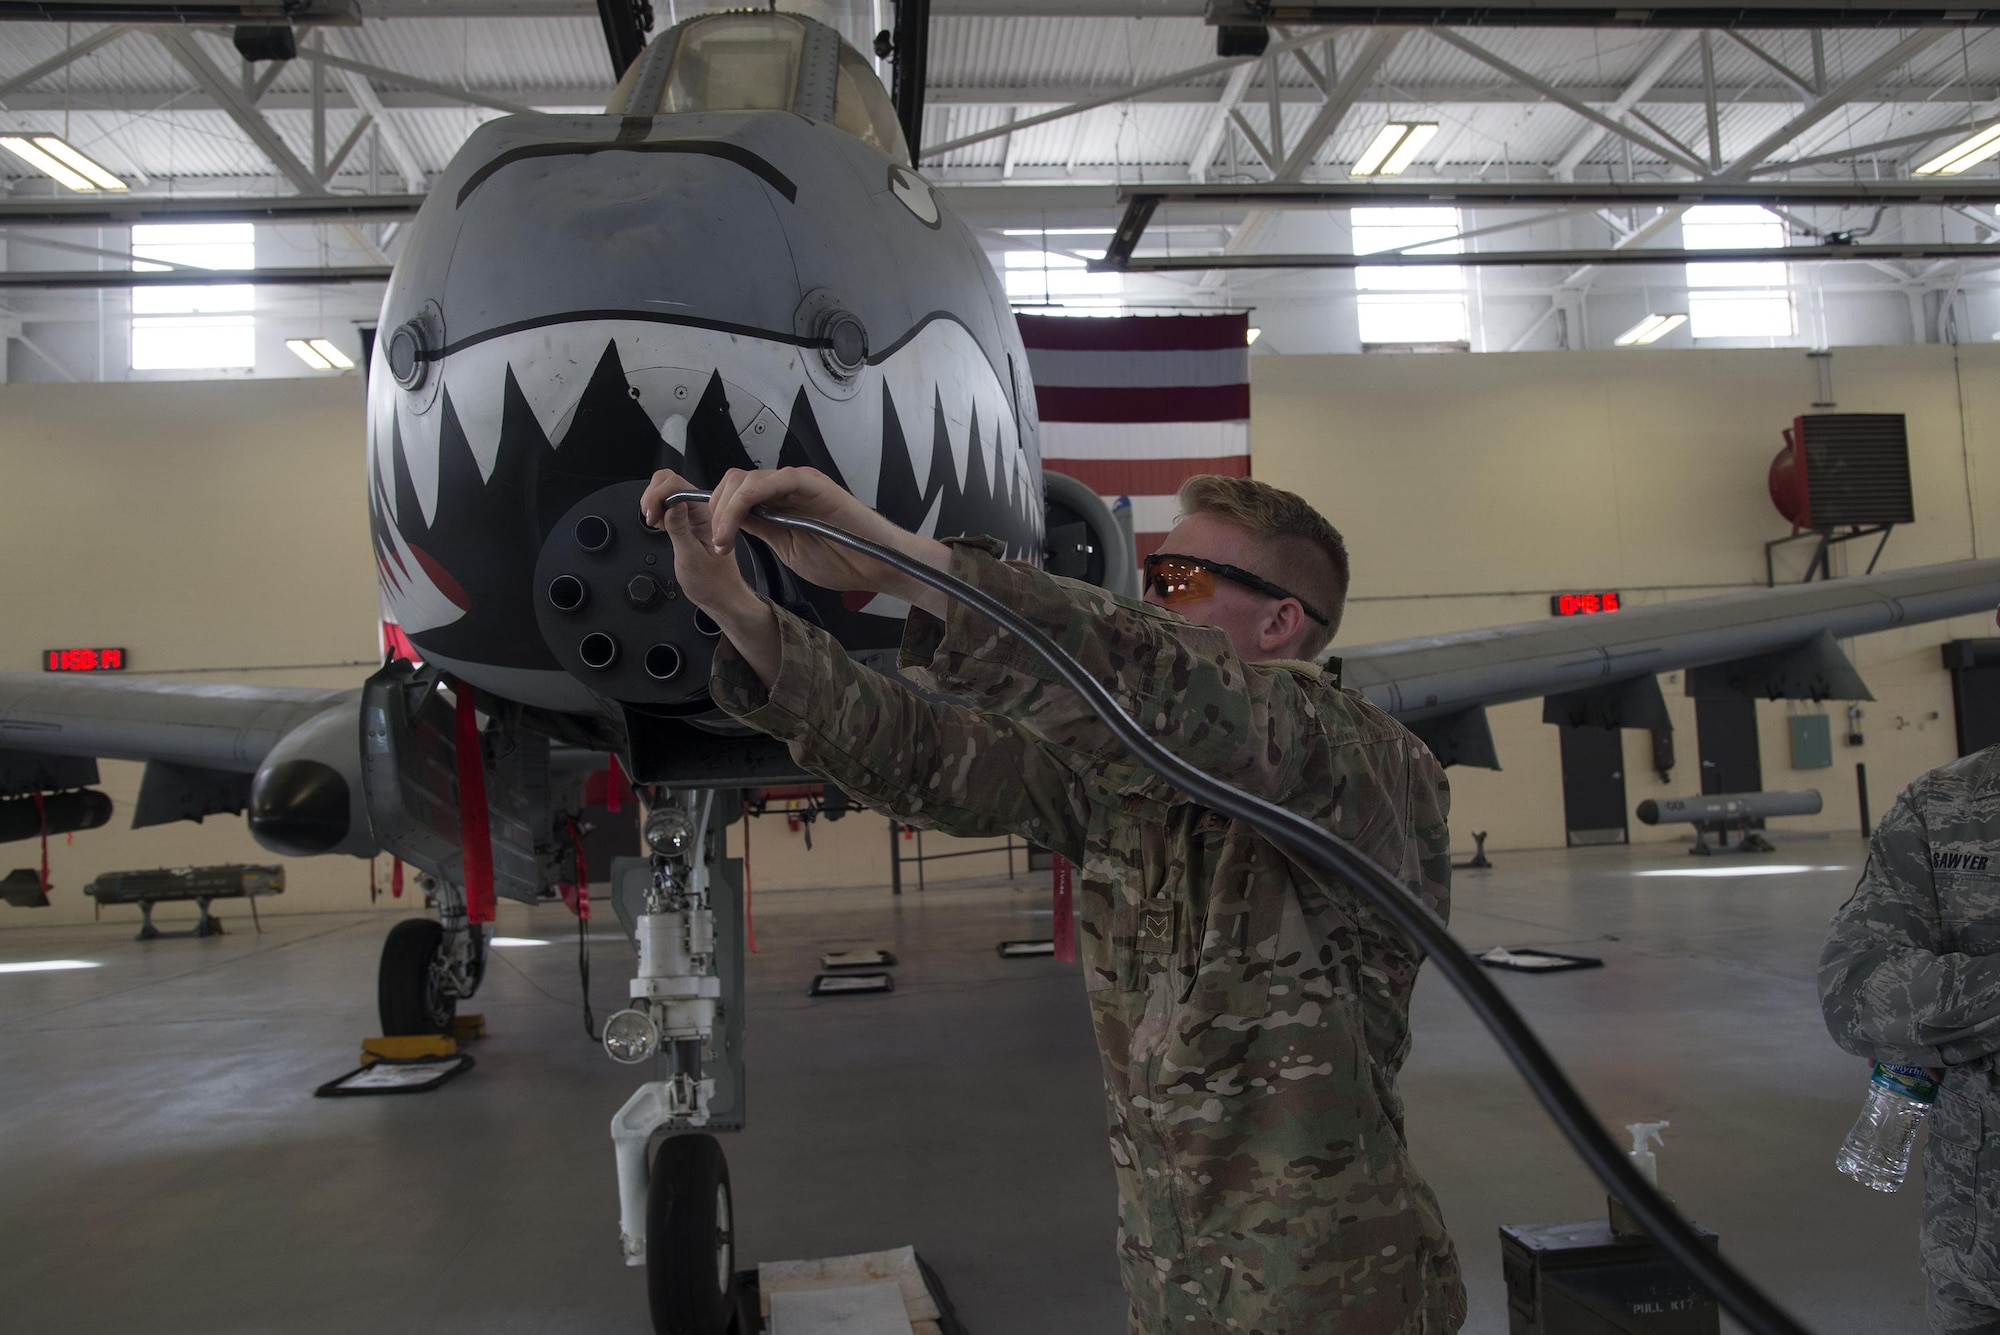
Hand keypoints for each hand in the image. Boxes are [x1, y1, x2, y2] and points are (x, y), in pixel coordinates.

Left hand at [640, 466, 950, 615]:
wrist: (880, 565)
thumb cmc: (843, 558)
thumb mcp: (786, 546)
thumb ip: (759, 528)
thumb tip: (724, 524)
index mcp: (774, 500)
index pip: (725, 491)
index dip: (691, 504)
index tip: (659, 518)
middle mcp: (781, 485)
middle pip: (725, 481)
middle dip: (694, 505)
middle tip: (687, 536)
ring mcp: (793, 482)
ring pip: (739, 480)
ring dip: (718, 513)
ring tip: (718, 545)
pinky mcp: (807, 484)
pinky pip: (764, 484)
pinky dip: (738, 507)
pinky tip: (730, 533)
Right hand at [640, 471, 761, 619]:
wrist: (720, 596)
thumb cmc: (713, 582)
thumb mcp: (691, 558)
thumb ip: (680, 530)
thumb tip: (671, 505)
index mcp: (707, 513)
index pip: (677, 485)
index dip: (659, 496)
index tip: (652, 516)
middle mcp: (700, 510)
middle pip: (669, 482)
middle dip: (653, 496)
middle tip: (651, 518)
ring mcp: (692, 514)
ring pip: (666, 491)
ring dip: (653, 502)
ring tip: (654, 523)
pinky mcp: (684, 522)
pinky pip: (666, 505)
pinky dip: (656, 510)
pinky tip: (658, 525)